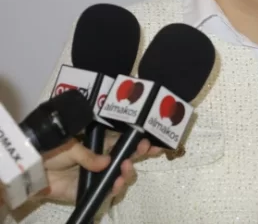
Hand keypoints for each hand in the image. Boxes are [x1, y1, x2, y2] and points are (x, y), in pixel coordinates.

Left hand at [38, 133, 161, 203]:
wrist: (34, 172)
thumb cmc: (52, 153)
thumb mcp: (71, 146)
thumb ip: (89, 154)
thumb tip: (107, 163)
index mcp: (100, 144)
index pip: (123, 141)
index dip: (138, 140)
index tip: (150, 139)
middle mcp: (103, 159)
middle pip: (128, 157)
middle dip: (140, 153)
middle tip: (148, 149)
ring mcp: (99, 176)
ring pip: (122, 174)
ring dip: (128, 171)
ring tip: (127, 168)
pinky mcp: (92, 191)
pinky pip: (108, 191)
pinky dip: (116, 187)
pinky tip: (118, 183)